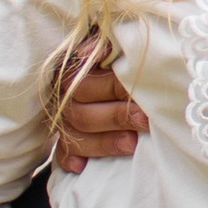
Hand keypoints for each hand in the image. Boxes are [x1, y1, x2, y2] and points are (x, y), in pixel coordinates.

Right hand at [53, 35, 145, 173]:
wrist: (92, 66)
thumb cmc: (110, 53)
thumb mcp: (104, 40)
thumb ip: (105, 41)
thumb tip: (102, 49)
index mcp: (73, 71)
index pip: (89, 82)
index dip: (116, 88)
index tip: (141, 92)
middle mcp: (64, 96)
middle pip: (84, 112)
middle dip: (117, 116)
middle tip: (146, 119)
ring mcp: (62, 119)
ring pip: (76, 136)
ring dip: (104, 142)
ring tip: (131, 144)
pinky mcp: (63, 139)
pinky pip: (61, 153)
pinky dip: (70, 160)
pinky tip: (81, 167)